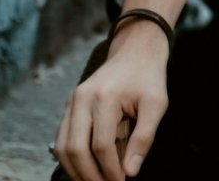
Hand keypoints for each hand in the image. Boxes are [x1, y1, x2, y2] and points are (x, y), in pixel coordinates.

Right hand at [53, 26, 169, 179]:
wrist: (135, 50)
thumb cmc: (148, 76)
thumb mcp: (156, 104)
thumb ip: (144, 138)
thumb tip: (130, 171)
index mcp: (105, 97)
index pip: (101, 145)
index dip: (110, 170)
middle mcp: (82, 98)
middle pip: (76, 149)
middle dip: (89, 175)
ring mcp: (73, 100)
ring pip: (63, 147)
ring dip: (76, 171)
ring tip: (94, 180)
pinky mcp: (69, 104)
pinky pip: (62, 138)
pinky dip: (70, 157)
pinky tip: (85, 167)